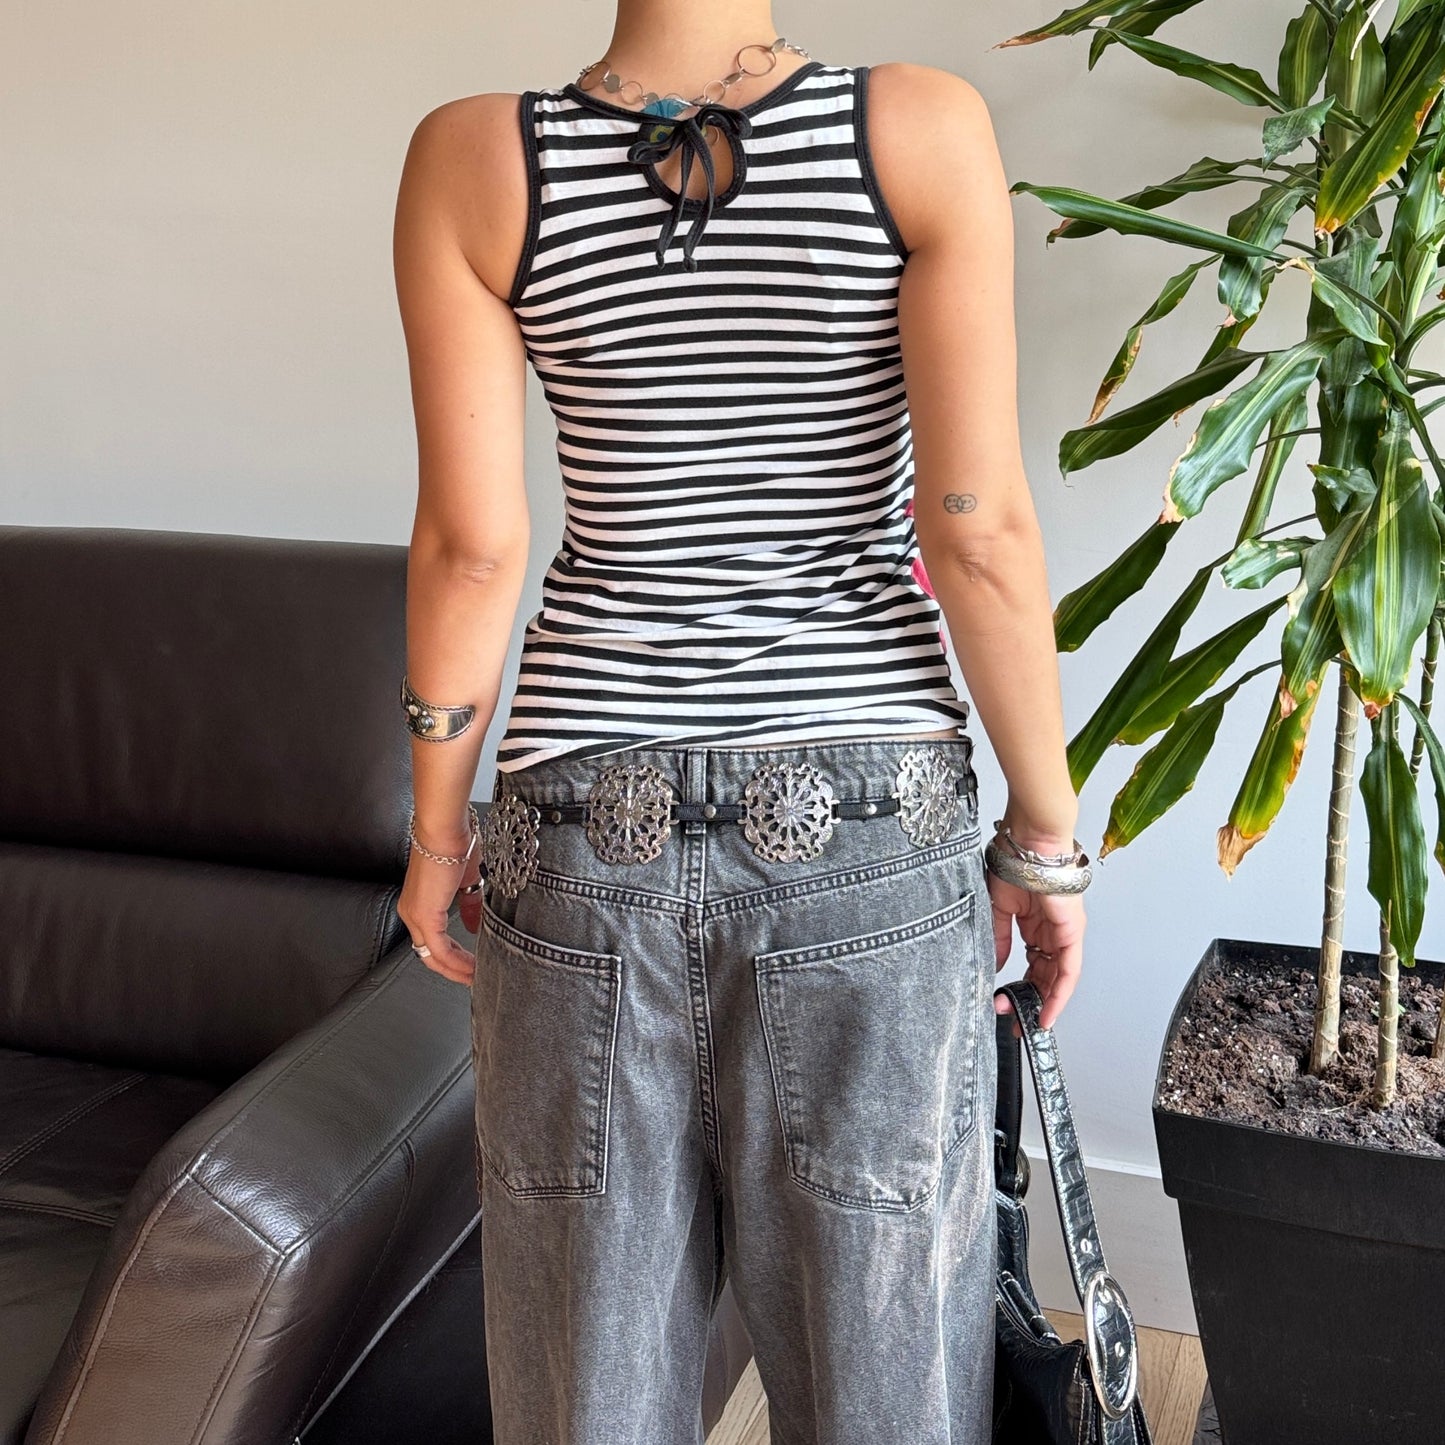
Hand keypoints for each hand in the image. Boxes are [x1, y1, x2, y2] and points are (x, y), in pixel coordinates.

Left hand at [397, 822, 484, 985]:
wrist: (445, 830)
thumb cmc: (455, 844)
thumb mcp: (466, 881)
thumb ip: (470, 905)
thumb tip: (475, 925)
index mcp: (419, 903)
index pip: (431, 940)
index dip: (450, 956)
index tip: (469, 965)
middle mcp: (411, 913)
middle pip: (429, 955)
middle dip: (452, 971)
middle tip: (472, 980)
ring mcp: (415, 916)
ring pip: (432, 957)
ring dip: (455, 970)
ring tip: (475, 978)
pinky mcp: (425, 917)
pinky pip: (440, 950)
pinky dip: (456, 962)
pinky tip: (471, 968)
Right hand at [987, 872, 1084, 1033]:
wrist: (1029, 843)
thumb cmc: (1014, 862)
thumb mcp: (998, 908)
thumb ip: (1000, 938)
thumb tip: (996, 963)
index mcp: (1035, 923)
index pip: (1031, 963)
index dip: (1019, 985)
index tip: (1006, 1003)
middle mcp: (1052, 931)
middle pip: (1045, 975)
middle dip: (1030, 1000)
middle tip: (1014, 1019)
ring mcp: (1064, 932)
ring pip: (1058, 977)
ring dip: (1042, 1001)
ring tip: (1027, 1020)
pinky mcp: (1071, 932)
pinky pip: (1068, 970)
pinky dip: (1059, 993)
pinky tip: (1047, 1010)